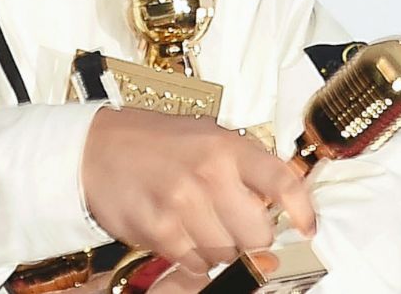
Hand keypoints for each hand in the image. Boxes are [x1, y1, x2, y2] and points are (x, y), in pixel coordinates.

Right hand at [80, 107, 315, 275]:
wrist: (93, 148)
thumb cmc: (150, 142)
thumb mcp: (204, 136)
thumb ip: (240, 165)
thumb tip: (277, 202)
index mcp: (225, 146)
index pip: (282, 181)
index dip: (302, 210)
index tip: (307, 228)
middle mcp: (208, 173)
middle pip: (258, 235)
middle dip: (249, 238)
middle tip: (232, 225)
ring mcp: (182, 203)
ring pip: (226, 255)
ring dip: (217, 250)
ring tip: (196, 225)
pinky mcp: (158, 229)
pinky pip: (194, 264)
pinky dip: (190, 259)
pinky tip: (178, 235)